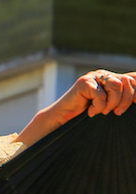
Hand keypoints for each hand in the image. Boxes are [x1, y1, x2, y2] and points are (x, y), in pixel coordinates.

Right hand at [18, 70, 135, 146]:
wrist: (64, 119)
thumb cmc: (86, 114)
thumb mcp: (110, 105)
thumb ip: (122, 99)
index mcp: (112, 78)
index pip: (133, 78)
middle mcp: (104, 74)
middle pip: (127, 81)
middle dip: (126, 100)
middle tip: (117, 112)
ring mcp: (94, 77)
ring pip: (116, 85)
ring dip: (112, 103)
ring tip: (103, 111)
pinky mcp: (84, 82)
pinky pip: (101, 94)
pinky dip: (98, 107)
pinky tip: (90, 112)